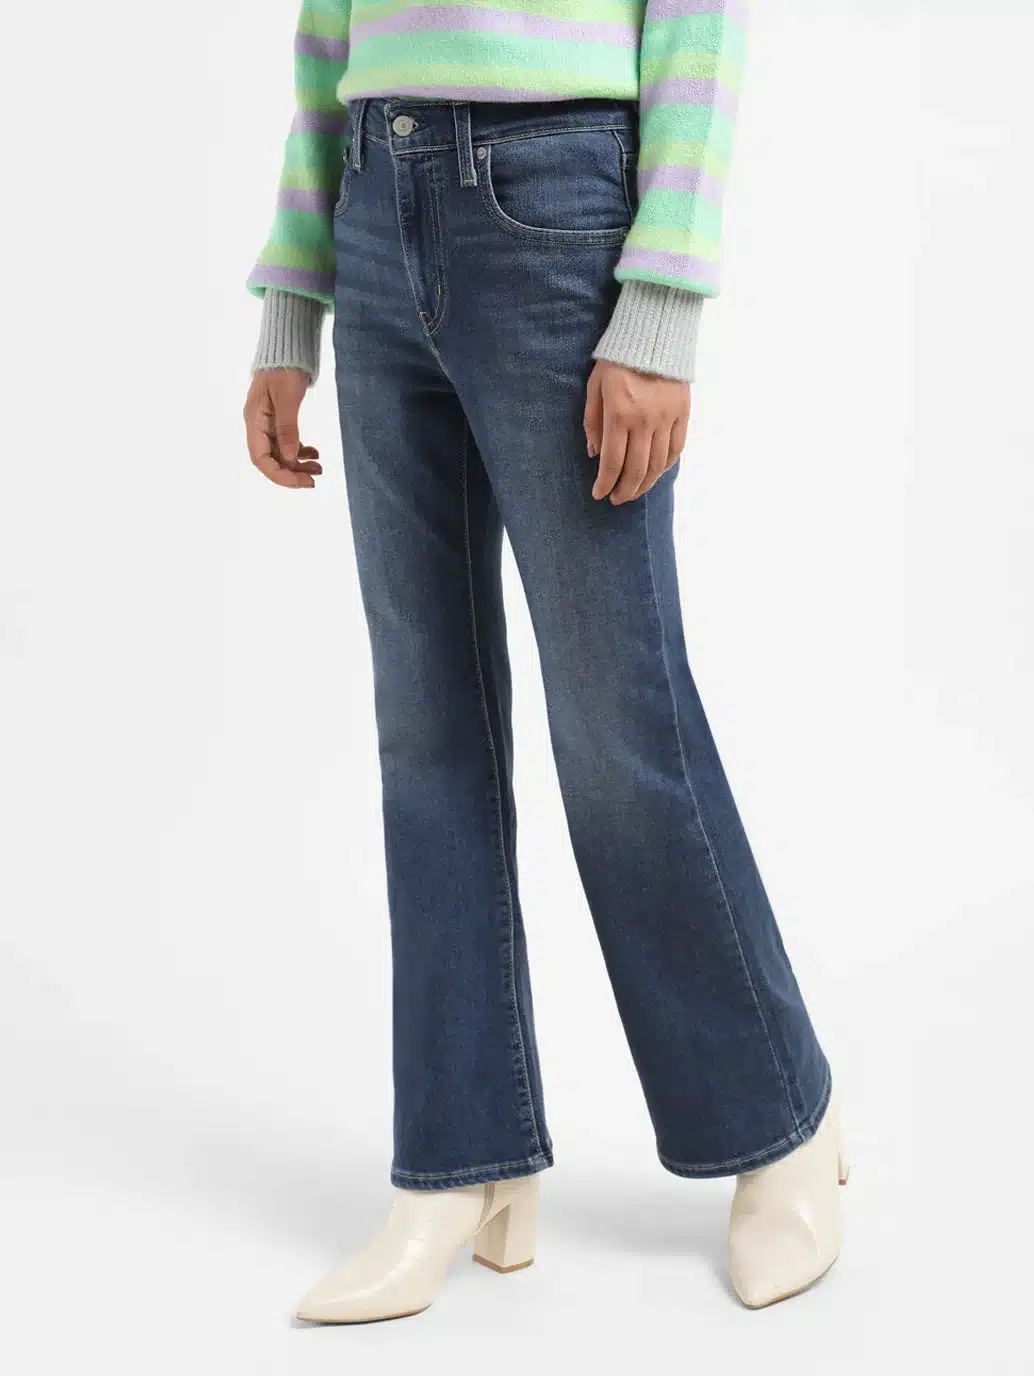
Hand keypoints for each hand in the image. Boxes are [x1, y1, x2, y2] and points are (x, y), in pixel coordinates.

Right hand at [243, 368, 322, 487]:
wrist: (288, 346)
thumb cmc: (285, 367)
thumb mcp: (288, 398)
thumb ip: (287, 428)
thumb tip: (290, 458)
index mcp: (253, 420)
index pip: (261, 459)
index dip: (281, 475)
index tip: (304, 482)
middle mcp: (257, 424)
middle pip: (271, 460)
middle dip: (292, 472)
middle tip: (315, 478)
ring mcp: (267, 422)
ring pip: (280, 453)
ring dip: (298, 464)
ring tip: (319, 467)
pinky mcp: (278, 418)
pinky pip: (287, 442)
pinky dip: (300, 450)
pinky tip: (315, 453)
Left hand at [583, 359, 689, 503]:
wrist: (654, 333)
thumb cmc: (617, 359)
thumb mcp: (594, 386)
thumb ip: (593, 422)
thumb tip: (594, 454)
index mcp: (619, 414)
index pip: (612, 462)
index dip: (605, 484)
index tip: (599, 494)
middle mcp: (645, 421)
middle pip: (637, 470)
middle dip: (625, 490)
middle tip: (617, 499)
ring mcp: (667, 419)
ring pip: (658, 465)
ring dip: (645, 484)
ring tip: (634, 491)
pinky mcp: (683, 414)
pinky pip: (676, 450)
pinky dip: (665, 467)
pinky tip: (655, 474)